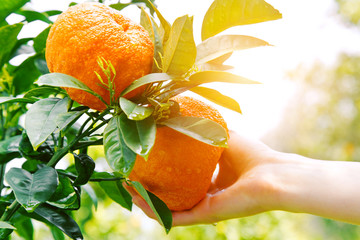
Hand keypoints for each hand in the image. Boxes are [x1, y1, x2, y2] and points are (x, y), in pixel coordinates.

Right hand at [125, 131, 281, 225]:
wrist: (270, 173)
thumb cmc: (251, 154)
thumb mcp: (219, 136)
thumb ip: (200, 126)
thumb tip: (180, 108)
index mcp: (210, 180)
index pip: (179, 179)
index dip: (160, 172)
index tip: (141, 162)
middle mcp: (204, 195)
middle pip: (170, 195)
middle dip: (148, 189)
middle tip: (128, 177)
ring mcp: (203, 207)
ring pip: (168, 209)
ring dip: (145, 201)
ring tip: (127, 188)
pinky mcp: (204, 216)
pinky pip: (174, 216)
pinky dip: (156, 210)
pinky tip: (139, 200)